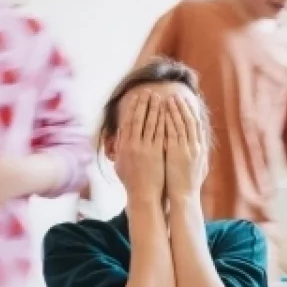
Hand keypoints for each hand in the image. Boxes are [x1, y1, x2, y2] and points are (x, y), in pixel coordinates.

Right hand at [113, 90, 165, 204]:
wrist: (143, 195)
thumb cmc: (131, 182)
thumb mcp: (120, 164)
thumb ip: (119, 147)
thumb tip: (120, 132)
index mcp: (124, 146)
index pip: (128, 122)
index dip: (133, 108)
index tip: (137, 97)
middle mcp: (134, 146)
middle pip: (139, 119)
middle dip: (144, 104)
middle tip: (148, 91)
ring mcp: (146, 149)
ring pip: (151, 124)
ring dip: (155, 109)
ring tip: (159, 97)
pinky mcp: (158, 154)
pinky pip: (161, 134)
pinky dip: (163, 122)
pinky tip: (167, 113)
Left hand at [164, 93, 204, 199]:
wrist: (184, 197)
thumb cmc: (187, 186)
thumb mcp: (196, 168)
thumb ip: (197, 155)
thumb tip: (198, 145)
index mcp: (200, 149)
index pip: (197, 126)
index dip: (192, 113)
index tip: (187, 102)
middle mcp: (196, 146)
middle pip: (191, 121)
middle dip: (184, 107)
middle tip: (178, 95)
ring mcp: (187, 148)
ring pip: (182, 123)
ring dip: (176, 110)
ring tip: (170, 98)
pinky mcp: (177, 151)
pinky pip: (173, 131)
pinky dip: (169, 120)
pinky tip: (163, 111)